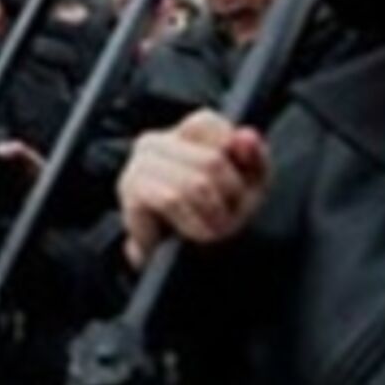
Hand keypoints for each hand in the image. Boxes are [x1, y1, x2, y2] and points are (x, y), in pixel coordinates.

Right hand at [117, 110, 270, 267]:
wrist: (177, 261)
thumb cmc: (213, 215)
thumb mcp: (247, 184)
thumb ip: (253, 157)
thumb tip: (246, 136)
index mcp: (181, 134)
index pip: (211, 123)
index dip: (235, 158)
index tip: (235, 184)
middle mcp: (153, 143)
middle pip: (211, 161)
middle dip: (229, 196)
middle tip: (227, 214)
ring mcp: (138, 167)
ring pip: (194, 183)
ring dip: (213, 214)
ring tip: (212, 227)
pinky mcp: (131, 194)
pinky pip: (172, 201)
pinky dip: (192, 222)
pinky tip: (193, 233)